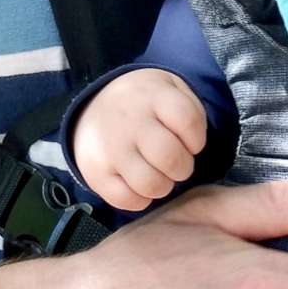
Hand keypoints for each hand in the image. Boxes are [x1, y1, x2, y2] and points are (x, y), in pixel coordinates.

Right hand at [71, 68, 209, 207]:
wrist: (90, 109)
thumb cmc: (144, 104)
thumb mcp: (168, 87)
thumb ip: (190, 108)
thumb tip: (195, 143)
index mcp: (153, 96)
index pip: (188, 121)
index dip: (197, 139)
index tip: (191, 143)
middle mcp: (130, 121)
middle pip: (170, 157)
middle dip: (182, 167)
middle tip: (176, 164)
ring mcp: (111, 148)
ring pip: (151, 184)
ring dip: (163, 186)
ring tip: (158, 175)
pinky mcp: (96, 173)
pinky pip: (128, 200)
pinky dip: (141, 200)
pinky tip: (140, 185)